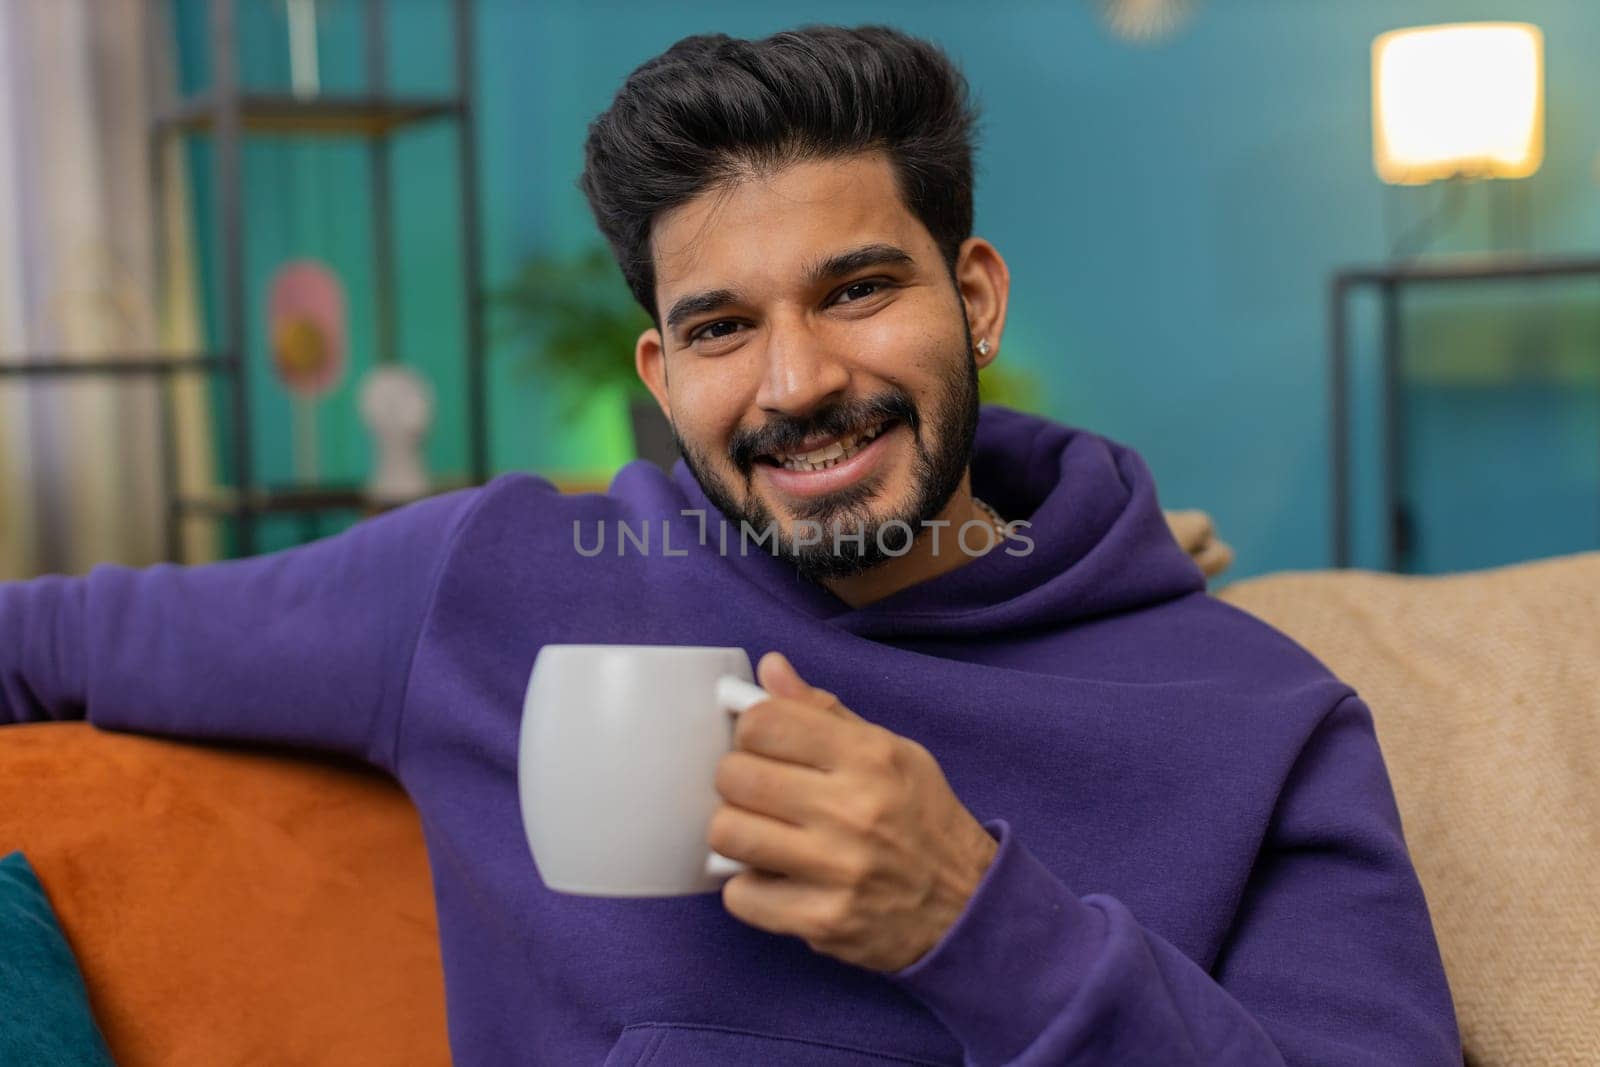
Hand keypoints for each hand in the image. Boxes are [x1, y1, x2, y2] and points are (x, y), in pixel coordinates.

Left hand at [709, 651, 998, 971]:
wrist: (968, 906)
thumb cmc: (922, 819)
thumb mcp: (890, 751)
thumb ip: (823, 712)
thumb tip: (769, 667)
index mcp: (869, 756)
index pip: (764, 722)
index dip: (750, 731)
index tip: (762, 746)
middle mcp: (852, 809)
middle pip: (735, 776)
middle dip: (734, 781)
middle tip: (756, 793)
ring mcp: (837, 868)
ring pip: (728, 834)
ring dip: (734, 833)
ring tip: (759, 835)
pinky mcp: (823, 921)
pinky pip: (741, 897)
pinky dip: (747, 889)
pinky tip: (774, 880)